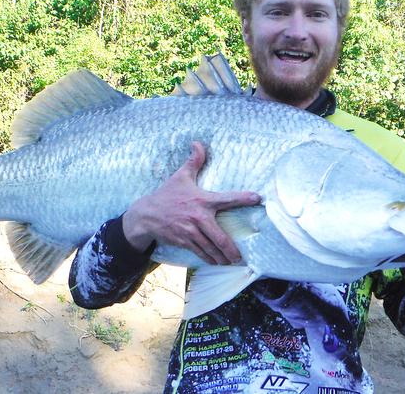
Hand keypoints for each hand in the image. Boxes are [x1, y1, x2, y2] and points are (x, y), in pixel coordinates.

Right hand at [122, 141, 261, 264]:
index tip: (258, 198)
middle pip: (220, 237)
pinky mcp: (183, 241)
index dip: (243, 198)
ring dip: (222, 257)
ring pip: (211, 248)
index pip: (227, 198)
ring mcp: (190, 231)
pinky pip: (200, 252)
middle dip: (232, 249)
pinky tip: (216, 262)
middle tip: (240, 256)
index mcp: (202, 200)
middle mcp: (198, 217)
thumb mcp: (180, 177)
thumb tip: (198, 143)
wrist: (146, 215)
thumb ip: (193, 161)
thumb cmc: (166, 195)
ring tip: (231, 262)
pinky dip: (209, 258)